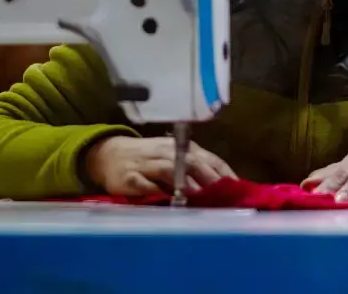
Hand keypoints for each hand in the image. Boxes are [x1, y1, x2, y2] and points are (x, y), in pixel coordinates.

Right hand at [84, 135, 235, 196]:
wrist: (109, 154)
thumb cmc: (148, 158)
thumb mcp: (173, 157)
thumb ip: (195, 169)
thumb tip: (222, 187)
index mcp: (181, 148)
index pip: (208, 158)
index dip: (223, 173)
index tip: (237, 188)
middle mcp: (166, 153)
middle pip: (192, 162)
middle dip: (208, 178)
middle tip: (223, 195)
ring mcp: (147, 164)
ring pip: (169, 170)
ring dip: (185, 183)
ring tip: (199, 197)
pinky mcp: (129, 177)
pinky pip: (143, 183)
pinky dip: (155, 190)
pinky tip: (165, 199)